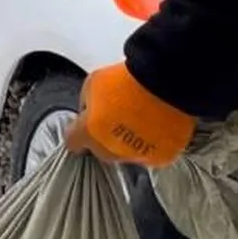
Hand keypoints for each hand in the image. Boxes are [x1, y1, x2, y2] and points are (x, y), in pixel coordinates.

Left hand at [64, 62, 196, 169]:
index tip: (81, 130)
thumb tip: (89, 110)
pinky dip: (152, 142)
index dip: (76, 134)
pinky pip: (151, 153)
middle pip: (101, 150)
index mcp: (89, 132)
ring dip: (128, 140)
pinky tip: (156, 125)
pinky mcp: (159, 158)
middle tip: (117, 117)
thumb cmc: (128, 80)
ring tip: (140, 118)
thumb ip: (86, 102)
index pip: (72, 142)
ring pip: (126, 153)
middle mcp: (110, 150)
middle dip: (105, 137)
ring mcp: (136, 156)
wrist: (165, 83)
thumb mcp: (93, 82)